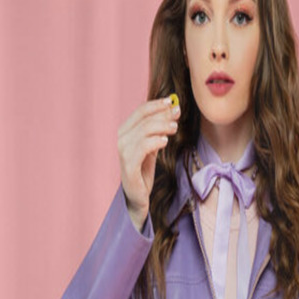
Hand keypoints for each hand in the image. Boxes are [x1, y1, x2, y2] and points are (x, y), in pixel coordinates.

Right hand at [117, 95, 179, 228]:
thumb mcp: (153, 145)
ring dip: (162, 126)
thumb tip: (173, 108)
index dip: (157, 105)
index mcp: (125, 131)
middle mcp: (121, 139)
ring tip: (174, 129)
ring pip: (144, 130)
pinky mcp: (129, 166)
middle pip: (144, 119)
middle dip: (162, 114)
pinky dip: (156, 141)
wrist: (137, 196)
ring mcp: (123, 152)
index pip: (141, 111)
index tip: (173, 102)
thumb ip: (159, 129)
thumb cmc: (144, 169)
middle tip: (177, 115)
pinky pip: (143, 147)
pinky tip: (165, 142)